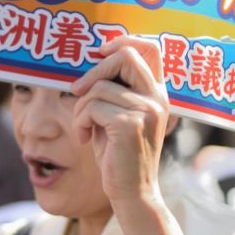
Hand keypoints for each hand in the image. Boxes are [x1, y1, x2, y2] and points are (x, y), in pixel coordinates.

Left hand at [70, 36, 174, 205]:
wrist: (133, 193)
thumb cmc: (120, 156)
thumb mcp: (118, 117)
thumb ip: (112, 91)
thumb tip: (91, 63)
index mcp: (158, 93)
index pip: (151, 48)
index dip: (124, 41)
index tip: (100, 51)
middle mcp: (156, 98)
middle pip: (125, 56)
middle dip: (95, 69)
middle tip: (77, 89)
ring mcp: (146, 110)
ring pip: (98, 87)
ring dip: (80, 107)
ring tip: (83, 128)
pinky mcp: (130, 124)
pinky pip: (91, 107)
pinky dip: (80, 121)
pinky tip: (83, 138)